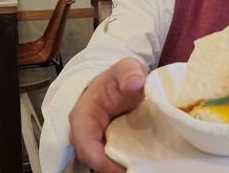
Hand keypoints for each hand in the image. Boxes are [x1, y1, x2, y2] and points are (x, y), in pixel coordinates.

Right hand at [69, 57, 147, 172]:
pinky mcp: (111, 145)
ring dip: (120, 168)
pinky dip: (127, 164)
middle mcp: (87, 133)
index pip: (85, 144)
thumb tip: (136, 82)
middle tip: (138, 171)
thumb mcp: (127, 67)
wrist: (125, 79)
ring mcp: (98, 141)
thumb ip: (129, 72)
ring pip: (105, 162)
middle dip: (113, 169)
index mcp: (84, 115)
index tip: (123, 168)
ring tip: (143, 169)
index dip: (102, 161)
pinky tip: (145, 165)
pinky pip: (115, 159)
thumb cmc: (121, 76)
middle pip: (94, 160)